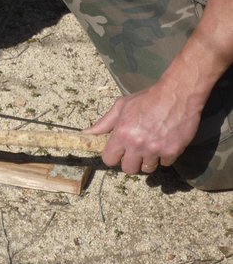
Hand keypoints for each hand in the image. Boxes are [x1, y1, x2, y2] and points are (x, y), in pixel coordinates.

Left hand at [84, 82, 202, 173]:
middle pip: (128, 169)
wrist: (176, 94)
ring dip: (147, 161)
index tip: (118, 152)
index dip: (113, 157)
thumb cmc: (146, 99)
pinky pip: (164, 164)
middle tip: (135, 151)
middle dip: (130, 162)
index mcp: (121, 134)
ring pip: (147, 168)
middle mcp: (137, 145)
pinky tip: (163, 143)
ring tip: (150, 147)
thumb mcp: (121, 107)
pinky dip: (164, 156)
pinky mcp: (172, 151)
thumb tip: (86, 134)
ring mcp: (155, 149)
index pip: (109, 160)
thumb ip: (104, 123)